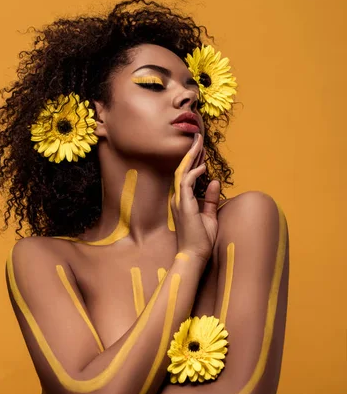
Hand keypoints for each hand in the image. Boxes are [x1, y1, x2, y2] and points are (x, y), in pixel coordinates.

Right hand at [171, 133, 220, 263]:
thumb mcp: (209, 215)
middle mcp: (178, 198)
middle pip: (184, 169)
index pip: (188, 174)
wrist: (194, 256)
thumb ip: (210, 199)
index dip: (195, 160)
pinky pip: (186, 182)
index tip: (201, 149)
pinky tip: (203, 165)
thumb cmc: (200, 240)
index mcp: (183, 200)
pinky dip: (194, 172)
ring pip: (183, 171)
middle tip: (198, 137)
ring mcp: (179, 200)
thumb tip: (214, 181)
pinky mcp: (183, 204)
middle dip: (192, 153)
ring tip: (199, 142)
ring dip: (192, 156)